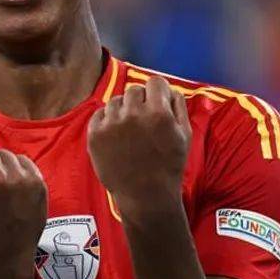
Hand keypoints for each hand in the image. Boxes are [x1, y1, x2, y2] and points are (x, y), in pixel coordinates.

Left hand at [87, 76, 191, 214]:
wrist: (145, 195)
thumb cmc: (168, 165)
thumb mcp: (185, 135)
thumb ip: (178, 106)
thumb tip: (168, 89)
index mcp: (158, 113)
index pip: (155, 82)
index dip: (158, 92)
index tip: (157, 102)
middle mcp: (133, 115)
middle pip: (134, 90)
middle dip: (141, 102)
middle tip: (143, 121)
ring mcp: (111, 124)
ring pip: (116, 101)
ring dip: (123, 110)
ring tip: (129, 132)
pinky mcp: (94, 134)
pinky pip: (100, 113)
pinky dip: (107, 120)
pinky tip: (116, 136)